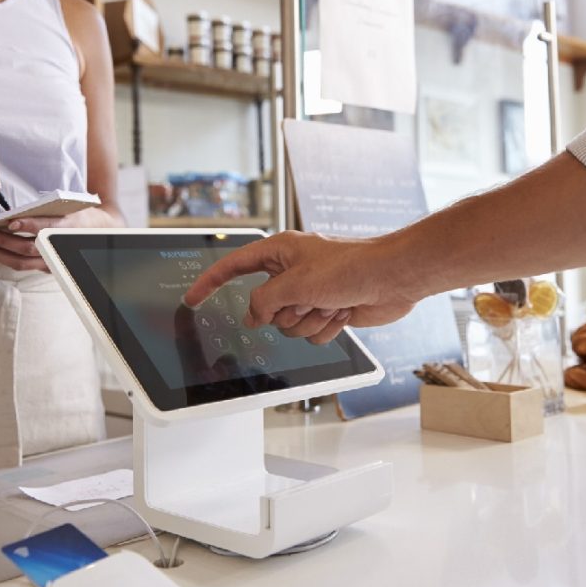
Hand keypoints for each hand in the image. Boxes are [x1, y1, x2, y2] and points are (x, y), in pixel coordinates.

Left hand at [0, 199, 122, 271]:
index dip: (29, 226)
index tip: (12, 221)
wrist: (98, 235)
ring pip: (20, 262)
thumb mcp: (71, 208)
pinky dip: (3, 257)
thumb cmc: (80, 217)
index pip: (47, 229)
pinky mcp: (46, 268)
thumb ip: (49, 210)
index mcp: (68, 229)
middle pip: (27, 249)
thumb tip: (17, 213)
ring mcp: (52, 262)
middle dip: (2, 241)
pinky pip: (21, 265)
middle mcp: (59, 248)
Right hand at [183, 230, 416, 343]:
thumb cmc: (352, 267)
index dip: (210, 283)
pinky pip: (310, 334)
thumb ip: (264, 301)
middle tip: (309, 299)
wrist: (393, 278)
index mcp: (280, 252)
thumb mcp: (296, 283)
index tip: (192, 299)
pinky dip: (327, 327)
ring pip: (288, 326)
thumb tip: (253, 316)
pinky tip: (344, 311)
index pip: (234, 266)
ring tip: (332, 303)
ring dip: (311, 320)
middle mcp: (292, 272)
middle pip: (265, 307)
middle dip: (287, 312)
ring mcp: (310, 293)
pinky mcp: (327, 311)